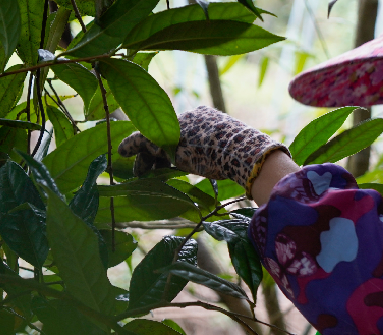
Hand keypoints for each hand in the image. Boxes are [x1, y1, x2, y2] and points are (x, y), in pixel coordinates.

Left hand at [117, 106, 289, 198]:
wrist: (244, 153)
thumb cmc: (248, 158)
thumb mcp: (240, 155)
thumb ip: (234, 157)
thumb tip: (259, 170)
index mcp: (210, 118)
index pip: (187, 131)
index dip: (177, 146)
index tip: (170, 159)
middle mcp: (191, 116)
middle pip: (168, 134)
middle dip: (157, 151)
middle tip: (149, 166)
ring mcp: (177, 125)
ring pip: (154, 138)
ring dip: (144, 156)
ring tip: (137, 171)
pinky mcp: (164, 136)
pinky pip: (141, 140)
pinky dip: (131, 147)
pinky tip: (123, 154)